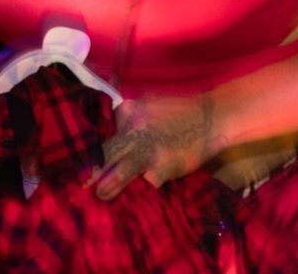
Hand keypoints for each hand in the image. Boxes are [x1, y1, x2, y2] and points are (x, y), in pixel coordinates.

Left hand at [92, 93, 219, 200]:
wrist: (213, 116)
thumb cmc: (180, 111)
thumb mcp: (150, 103)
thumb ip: (130, 118)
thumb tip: (110, 135)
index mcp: (130, 112)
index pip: (103, 133)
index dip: (92, 150)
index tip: (85, 161)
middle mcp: (135, 131)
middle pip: (106, 154)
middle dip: (92, 171)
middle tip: (84, 182)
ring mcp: (147, 151)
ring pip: (119, 173)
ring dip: (108, 186)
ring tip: (101, 194)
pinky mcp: (161, 168)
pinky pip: (147, 182)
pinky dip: (146, 185)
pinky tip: (150, 183)